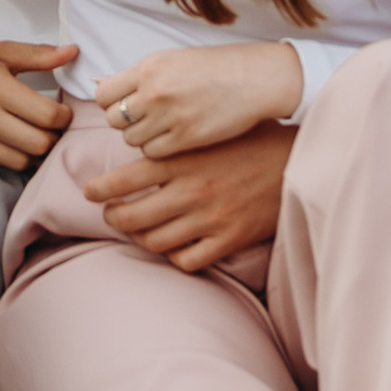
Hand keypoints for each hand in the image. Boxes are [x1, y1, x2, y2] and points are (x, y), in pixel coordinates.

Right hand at [0, 39, 77, 169]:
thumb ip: (37, 55)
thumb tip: (72, 53)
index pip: (48, 116)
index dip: (63, 117)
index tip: (61, 112)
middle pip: (38, 144)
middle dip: (52, 137)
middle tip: (50, 127)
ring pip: (20, 161)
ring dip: (32, 150)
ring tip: (30, 134)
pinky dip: (7, 156)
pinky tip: (6, 140)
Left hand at [83, 120, 291, 276]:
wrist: (299, 163)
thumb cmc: (255, 140)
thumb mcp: (211, 130)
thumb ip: (176, 136)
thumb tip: (140, 130)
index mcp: (184, 158)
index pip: (126, 178)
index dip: (101, 188)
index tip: (90, 191)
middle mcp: (191, 190)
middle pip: (131, 216)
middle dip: (113, 218)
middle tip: (110, 214)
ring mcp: (209, 218)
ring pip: (154, 241)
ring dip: (138, 239)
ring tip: (136, 231)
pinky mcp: (228, 239)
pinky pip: (187, 260)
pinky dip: (173, 256)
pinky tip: (172, 246)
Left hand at [93, 41, 300, 158]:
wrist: (255, 79)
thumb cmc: (215, 68)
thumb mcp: (171, 61)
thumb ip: (136, 76)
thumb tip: (99, 84)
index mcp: (149, 67)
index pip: (104, 94)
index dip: (112, 103)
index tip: (126, 105)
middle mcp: (155, 91)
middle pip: (114, 120)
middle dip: (125, 122)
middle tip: (145, 120)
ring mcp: (170, 116)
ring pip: (131, 139)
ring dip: (142, 137)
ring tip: (162, 129)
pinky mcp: (186, 138)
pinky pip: (152, 153)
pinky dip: (158, 149)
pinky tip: (173, 140)